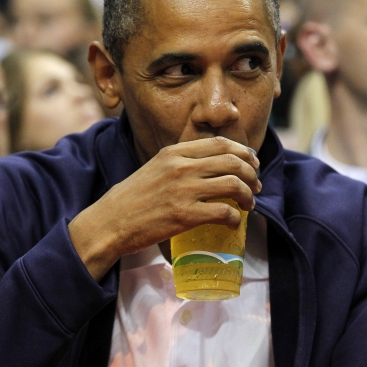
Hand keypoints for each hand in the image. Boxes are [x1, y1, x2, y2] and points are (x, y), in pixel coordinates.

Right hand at [68, 136, 260, 279]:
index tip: (252, 162)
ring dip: (248, 196)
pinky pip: (224, 212)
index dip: (243, 152)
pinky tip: (232, 223)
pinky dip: (235, 218)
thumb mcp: (156, 167)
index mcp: (174, 152)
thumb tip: (212, 165)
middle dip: (251, 174)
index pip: (220, 143)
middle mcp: (181, 167)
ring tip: (248, 204)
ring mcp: (184, 190)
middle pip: (233, 162)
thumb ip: (181, 162)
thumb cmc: (133, 197)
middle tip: (256, 186)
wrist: (110, 221)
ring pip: (233, 184)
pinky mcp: (185, 215)